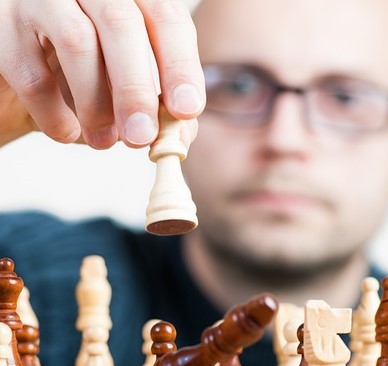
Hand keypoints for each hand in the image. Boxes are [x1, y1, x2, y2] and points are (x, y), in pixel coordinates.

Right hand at [0, 0, 204, 148]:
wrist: (19, 81)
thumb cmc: (81, 81)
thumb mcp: (125, 90)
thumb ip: (157, 108)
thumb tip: (181, 136)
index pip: (166, 18)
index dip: (180, 65)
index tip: (186, 110)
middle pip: (122, 23)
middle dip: (136, 89)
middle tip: (141, 137)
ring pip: (77, 42)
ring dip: (95, 105)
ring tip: (104, 142)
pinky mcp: (2, 22)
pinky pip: (32, 73)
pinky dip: (54, 115)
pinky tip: (67, 133)